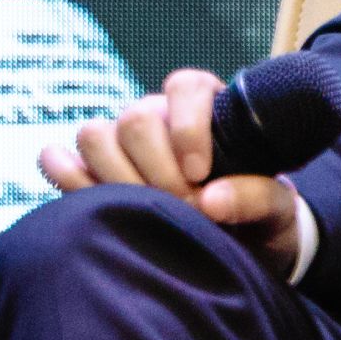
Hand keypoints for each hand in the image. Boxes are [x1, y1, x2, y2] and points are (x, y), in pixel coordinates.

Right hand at [39, 66, 304, 277]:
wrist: (242, 253)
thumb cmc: (264, 223)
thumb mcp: (280, 211)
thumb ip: (257, 197)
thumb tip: (210, 198)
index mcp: (208, 110)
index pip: (185, 86)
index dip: (186, 127)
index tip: (200, 174)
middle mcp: (159, 119)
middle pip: (134, 119)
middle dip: (155, 170)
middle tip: (182, 208)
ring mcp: (121, 146)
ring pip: (93, 136)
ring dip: (117, 179)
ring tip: (147, 210)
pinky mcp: (92, 176)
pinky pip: (61, 162)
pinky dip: (66, 176)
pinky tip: (90, 200)